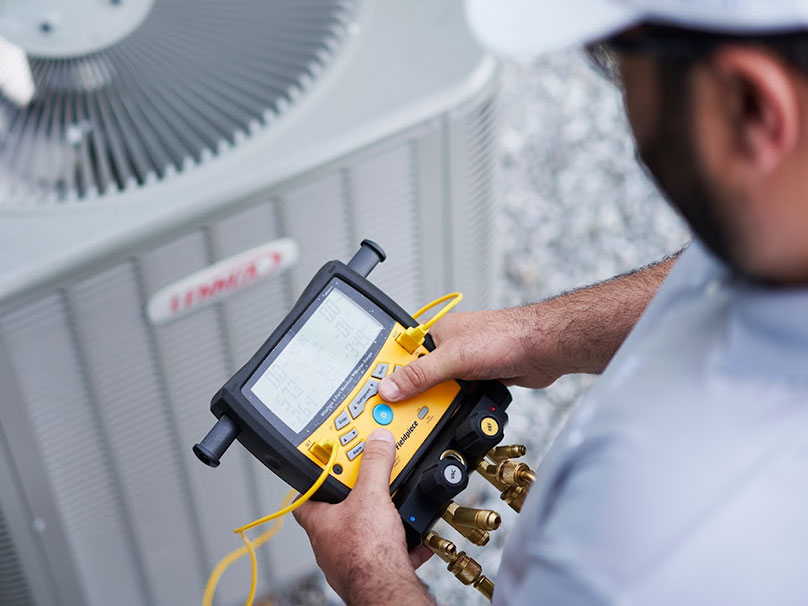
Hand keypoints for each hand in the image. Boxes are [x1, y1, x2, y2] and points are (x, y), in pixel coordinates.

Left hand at [293, 429, 433, 605]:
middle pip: (341, 509)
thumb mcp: (371, 495)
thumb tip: (377, 441)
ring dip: (381, 517)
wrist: (387, 588)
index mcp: (320, 521)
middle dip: (361, 494)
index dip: (318, 478)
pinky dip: (401, 539)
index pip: (306, 494)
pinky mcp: (372, 569)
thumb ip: (375, 463)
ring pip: (364, 529)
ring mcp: (350, 556)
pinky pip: (386, 548)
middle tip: (376, 479)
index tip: (332, 463)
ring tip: (397, 505)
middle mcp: (331, 541)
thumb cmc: (366, 552)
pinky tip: (414, 533)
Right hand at [379, 307, 566, 402]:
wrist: (544, 349)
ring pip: (437, 392)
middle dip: (413, 397)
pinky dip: (455, 410)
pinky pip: (457, 400)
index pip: (399, 356)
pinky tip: (454, 416)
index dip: (386, 376)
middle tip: (399, 416)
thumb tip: (390, 387)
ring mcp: (462, 367)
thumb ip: (420, 374)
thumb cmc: (505, 336)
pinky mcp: (477, 383)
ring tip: (428, 419)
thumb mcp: (454, 358)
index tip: (375, 397)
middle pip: (417, 378)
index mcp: (435, 334)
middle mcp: (446, 349)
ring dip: (436, 406)